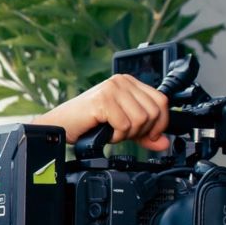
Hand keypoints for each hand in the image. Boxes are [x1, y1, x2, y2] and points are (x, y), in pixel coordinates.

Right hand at [39, 74, 169, 151]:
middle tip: (124, 134)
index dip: (160, 123)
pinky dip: (116, 136)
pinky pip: (124, 125)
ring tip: (112, 132)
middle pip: (153, 111)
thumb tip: (164, 142)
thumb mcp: (123, 128)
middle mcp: (121, 81)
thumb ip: (144, 134)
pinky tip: (105, 133)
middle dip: (142, 131)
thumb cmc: (87, 123)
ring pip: (141, 119)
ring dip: (127, 134)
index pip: (161, 100)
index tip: (149, 135)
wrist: (61, 126)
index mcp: (128, 82)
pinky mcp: (103, 100)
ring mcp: (111, 89)